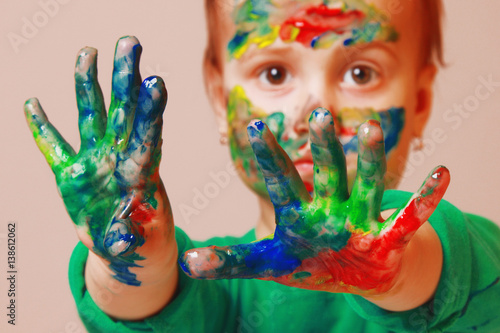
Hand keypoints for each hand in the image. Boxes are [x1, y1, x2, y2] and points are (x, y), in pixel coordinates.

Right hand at [24, 36, 172, 286]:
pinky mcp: (70, 174)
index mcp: (138, 173)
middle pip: (122, 112)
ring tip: (88, 52)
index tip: (156, 82)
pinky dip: (41, 128)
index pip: (146, 136)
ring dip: (87, 84)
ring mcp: (93, 161)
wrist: (125, 244)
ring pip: (91, 116)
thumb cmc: (137, 243)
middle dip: (124, 78)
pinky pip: (52, 147)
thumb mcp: (133, 244)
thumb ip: (126, 239)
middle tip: (130, 42)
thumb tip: (125, 240)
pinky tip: (32, 104)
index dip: (150, 111)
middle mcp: (117, 158)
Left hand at [180, 108, 449, 296]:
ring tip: (372, 133)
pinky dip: (425, 199)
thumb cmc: (308, 263)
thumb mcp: (269, 262)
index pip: (281, 180)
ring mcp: (360, 218)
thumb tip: (187, 263)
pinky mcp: (387, 235)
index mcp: (300, 213)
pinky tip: (440, 175)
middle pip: (326, 172)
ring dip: (369, 161)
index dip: (269, 156)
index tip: (255, 125)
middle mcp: (330, 207)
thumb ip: (231, 261)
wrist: (352, 274)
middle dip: (323, 147)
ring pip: (365, 184)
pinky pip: (410, 216)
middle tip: (318, 114)